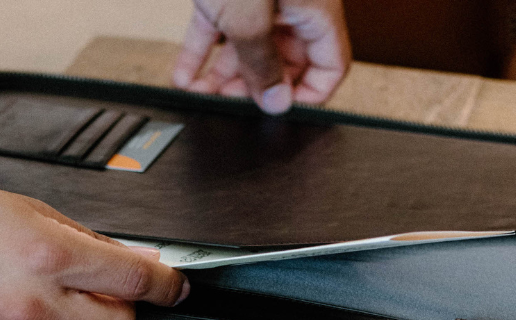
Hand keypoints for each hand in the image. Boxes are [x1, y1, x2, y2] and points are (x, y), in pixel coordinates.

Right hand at [0, 144, 188, 319]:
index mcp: (43, 256)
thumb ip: (80, 240)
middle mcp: (31, 307)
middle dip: (123, 313)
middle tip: (108, 293)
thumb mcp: (20, 207)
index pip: (132, 282)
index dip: (164, 286)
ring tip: (23, 286)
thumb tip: (126, 260)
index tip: (174, 288)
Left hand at [173, 0, 350, 112]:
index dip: (310, 95)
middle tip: (233, 105)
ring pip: (248, 49)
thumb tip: (276, 103)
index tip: (282, 112)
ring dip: (224, 77)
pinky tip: (185, 75)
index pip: (331, 65)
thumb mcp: (249, 18)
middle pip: (284, 61)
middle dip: (256, 88)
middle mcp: (291, 4)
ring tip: (203, 95)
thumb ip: (263, 65)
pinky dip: (200, 54)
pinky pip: (218, 30)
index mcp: (314, 8)